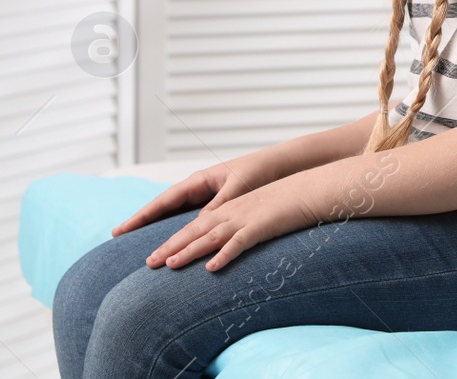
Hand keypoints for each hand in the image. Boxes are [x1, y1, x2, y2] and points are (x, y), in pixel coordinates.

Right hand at [110, 153, 278, 237]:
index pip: (164, 201)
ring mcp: (205, 198)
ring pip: (175, 217)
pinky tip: (171, 245)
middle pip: (163, 209)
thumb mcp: (238, 186)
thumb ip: (220, 202)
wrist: (279, 166)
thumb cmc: (259, 171)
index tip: (121, 229)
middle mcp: (198, 190)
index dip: (142, 216)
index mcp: (199, 181)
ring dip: (158, 230)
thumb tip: (201, 222)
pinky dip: (179, 232)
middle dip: (141, 224)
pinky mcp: (216, 207)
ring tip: (137, 246)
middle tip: (117, 239)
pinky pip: (192, 221)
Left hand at [144, 177, 320, 271]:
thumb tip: (224, 247)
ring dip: (189, 250)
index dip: (172, 239)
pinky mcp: (260, 226)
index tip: (153, 254)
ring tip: (169, 265)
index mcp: (228, 210)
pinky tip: (212, 268)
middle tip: (147, 263)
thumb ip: (240, 228)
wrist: (308, 188)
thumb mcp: (257, 213)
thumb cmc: (285, 202)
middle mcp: (231, 213)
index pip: (193, 225)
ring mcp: (244, 219)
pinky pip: (239, 242)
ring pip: (210, 235)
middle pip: (194, 230)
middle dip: (170, 246)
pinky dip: (224, 254)